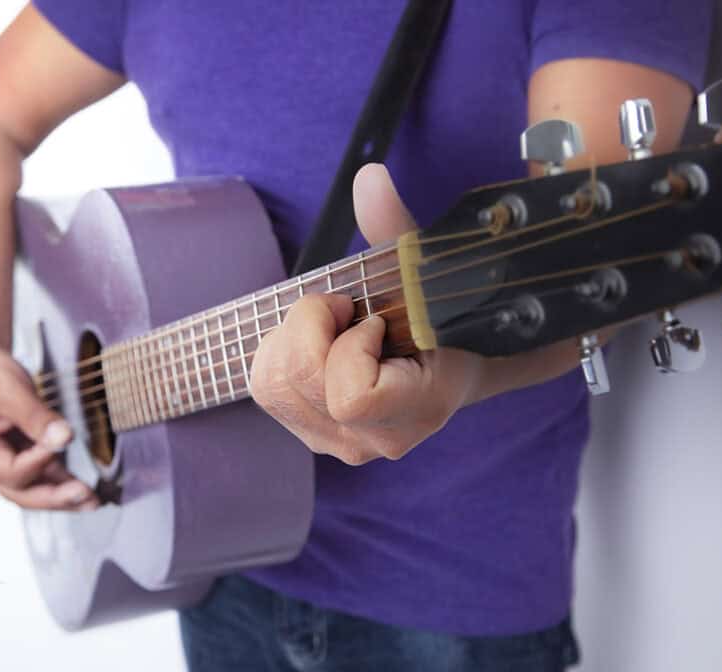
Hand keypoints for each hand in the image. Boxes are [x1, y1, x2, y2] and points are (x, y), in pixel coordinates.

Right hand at [0, 342, 97, 509]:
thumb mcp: (11, 393)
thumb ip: (36, 417)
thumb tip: (64, 438)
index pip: (12, 471)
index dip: (39, 462)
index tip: (62, 441)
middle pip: (23, 493)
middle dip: (55, 498)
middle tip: (86, 496)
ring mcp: (9, 463)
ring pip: (36, 490)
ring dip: (65, 497)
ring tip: (94, 502)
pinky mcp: (27, 457)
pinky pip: (47, 476)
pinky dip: (65, 483)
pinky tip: (88, 490)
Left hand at [249, 164, 482, 465]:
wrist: (456, 362)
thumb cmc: (445, 313)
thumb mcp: (428, 270)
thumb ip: (396, 230)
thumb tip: (368, 178)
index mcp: (416, 409)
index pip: (350, 397)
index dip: (349, 346)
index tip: (374, 321)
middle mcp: (373, 441)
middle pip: (299, 379)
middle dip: (312, 326)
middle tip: (347, 309)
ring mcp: (339, 443)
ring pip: (271, 383)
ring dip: (292, 337)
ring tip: (335, 326)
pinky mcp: (311, 432)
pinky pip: (264, 387)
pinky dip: (280, 350)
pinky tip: (319, 342)